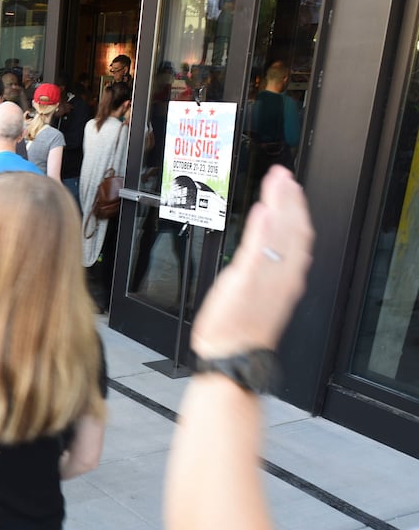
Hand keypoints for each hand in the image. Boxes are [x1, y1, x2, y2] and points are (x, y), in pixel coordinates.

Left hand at [192, 166, 313, 358]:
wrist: (232, 354)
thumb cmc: (242, 328)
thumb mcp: (261, 294)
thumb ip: (265, 269)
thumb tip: (264, 249)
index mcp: (287, 279)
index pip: (298, 236)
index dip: (297, 208)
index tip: (291, 187)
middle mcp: (282, 276)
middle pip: (293, 230)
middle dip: (290, 200)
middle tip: (283, 175)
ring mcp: (266, 279)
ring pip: (280, 236)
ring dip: (280, 205)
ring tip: (277, 183)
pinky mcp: (246, 283)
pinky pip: (258, 252)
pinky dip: (263, 230)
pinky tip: (264, 211)